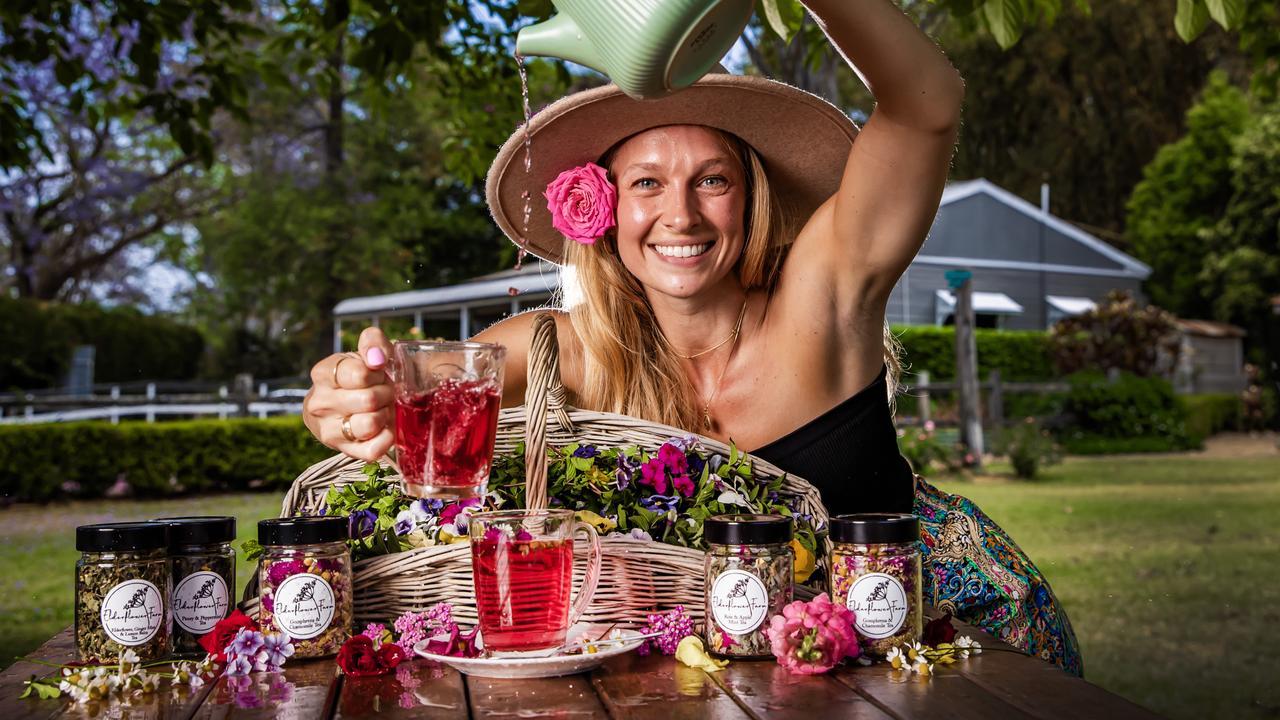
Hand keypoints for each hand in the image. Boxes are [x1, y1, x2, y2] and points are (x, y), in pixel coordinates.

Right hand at [303, 328, 394, 461]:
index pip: (359, 374)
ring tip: (382, 409)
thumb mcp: (363, 353)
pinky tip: (384, 427)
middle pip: (369, 400)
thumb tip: (377, 358)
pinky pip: (373, 449)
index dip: (377, 374)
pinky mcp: (344, 451)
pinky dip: (386, 437)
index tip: (377, 374)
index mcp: (322, 374)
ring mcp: (329, 430)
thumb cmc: (357, 377)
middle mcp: (319, 403)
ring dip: (385, 415)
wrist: (342, 407)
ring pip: (370, 424)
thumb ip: (373, 342)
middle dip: (385, 394)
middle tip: (384, 392)